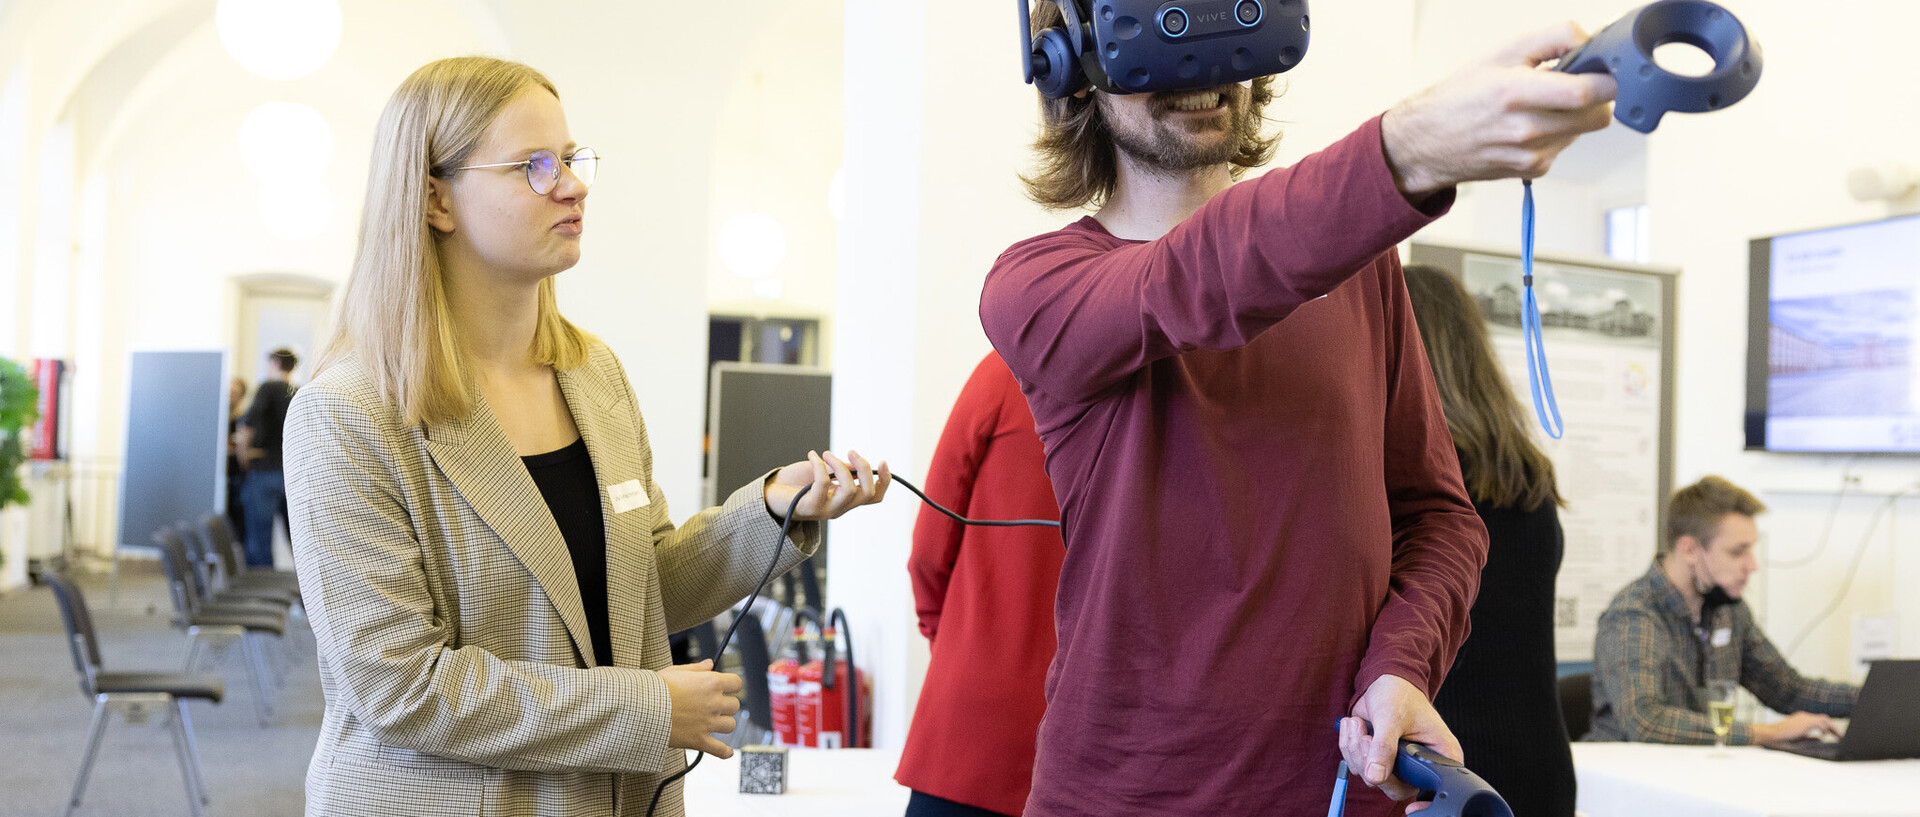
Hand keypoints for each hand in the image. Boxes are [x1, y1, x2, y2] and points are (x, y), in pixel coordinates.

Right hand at [660, 659, 742, 758]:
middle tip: (713, 706)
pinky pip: (719, 750)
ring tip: (712, 723)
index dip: (730, 685)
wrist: (641, 709)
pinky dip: (724, 752)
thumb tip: (710, 664)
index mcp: (711, 683)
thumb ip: (696, 668)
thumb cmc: (656, 689)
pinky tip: (727, 752)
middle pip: (734, 705)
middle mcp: (714, 703)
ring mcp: (708, 723)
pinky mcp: (699, 741)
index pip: (736, 683)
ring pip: (730, 726)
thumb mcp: (675, 671)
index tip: (724, 688)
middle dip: (725, 705)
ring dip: (723, 725)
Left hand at [764, 450, 891, 521]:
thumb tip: (856, 463)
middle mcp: (839, 508)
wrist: (771, 492)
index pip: (874, 497)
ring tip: (826, 454)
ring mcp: (826, 510)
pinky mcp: (810, 507)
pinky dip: (819, 464)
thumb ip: (842, 469)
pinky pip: (823, 483)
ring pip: (849, 491)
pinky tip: (812, 455)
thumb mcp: (825, 471)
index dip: (885, 481)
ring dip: (840, 466)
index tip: (883, 461)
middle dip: (864, 469)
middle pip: (866, 493)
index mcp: (846, 499)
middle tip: (851, 451)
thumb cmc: (798, 481)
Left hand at [1339, 674, 1461, 813]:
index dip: (1423, 804)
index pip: (1433, 789)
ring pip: (1370, 778)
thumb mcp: (1392, 717)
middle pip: (1394, 787)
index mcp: (1439, 755)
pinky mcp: (1376, 758)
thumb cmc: (1399, 693)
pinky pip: (1356, 766)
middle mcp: (1419, 764)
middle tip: (1366, 736)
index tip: (1410, 809)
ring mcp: (1396, 764)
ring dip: (1356, 750)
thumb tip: (1375, 776)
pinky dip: (1349, 746)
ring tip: (1358, 725)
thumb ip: (1384, 747)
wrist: (1382, 680)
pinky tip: (1354, 726)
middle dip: (1371, 761)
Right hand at [1381, 22, 1617, 196]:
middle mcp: (1526, 129)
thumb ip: (1553, 38)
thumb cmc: (1460, 97)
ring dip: (1577, 113)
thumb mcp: (1502, 53)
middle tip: (1578, 82)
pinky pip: (1567, 145)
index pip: (1587, 92)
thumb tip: (1592, 38)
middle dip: (1598, 95)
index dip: (1608, 77)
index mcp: (1516, 93)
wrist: (1426, 143)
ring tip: (1544, 102)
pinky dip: (1560, 131)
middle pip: (1600, 114)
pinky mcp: (1534, 169)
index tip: (1606, 67)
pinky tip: (1532, 123)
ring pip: (1586, 129)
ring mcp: (1532, 154)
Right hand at [1751, 711, 1842, 746]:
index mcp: (1801, 719)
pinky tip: (1830, 735)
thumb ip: (1810, 738)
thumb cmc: (1780, 738)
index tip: (1834, 735)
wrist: (1770, 734)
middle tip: (1840, 736)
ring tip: (1840, 736)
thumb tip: (1821, 739)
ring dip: (1833, 728)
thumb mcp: (1798, 738)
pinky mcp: (1806, 722)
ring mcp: (1805, 718)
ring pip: (1825, 720)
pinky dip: (1828, 729)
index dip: (1827, 727)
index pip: (1818, 720)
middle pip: (1824, 718)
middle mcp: (1804, 716)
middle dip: (1833, 727)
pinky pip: (1821, 724)